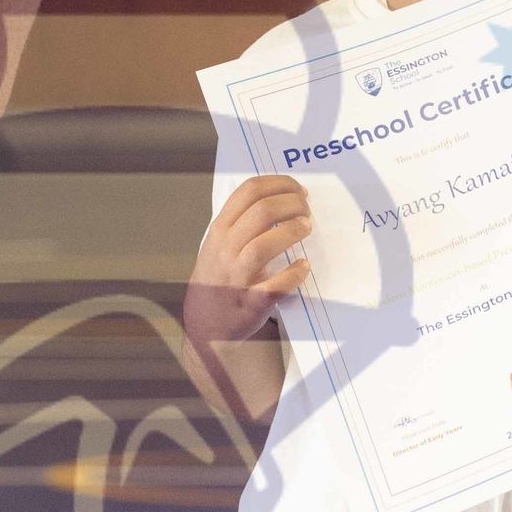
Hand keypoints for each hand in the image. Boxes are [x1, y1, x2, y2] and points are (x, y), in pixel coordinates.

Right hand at [184, 175, 312, 353]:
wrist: (205, 327)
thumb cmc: (219, 280)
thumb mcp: (218, 245)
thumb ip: (241, 222)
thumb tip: (281, 197)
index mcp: (220, 230)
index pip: (248, 191)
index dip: (279, 184)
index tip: (297, 190)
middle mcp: (225, 250)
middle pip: (261, 212)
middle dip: (292, 204)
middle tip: (306, 209)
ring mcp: (236, 278)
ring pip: (264, 245)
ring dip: (292, 232)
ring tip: (306, 228)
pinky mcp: (251, 304)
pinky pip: (274, 287)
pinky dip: (293, 274)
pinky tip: (303, 266)